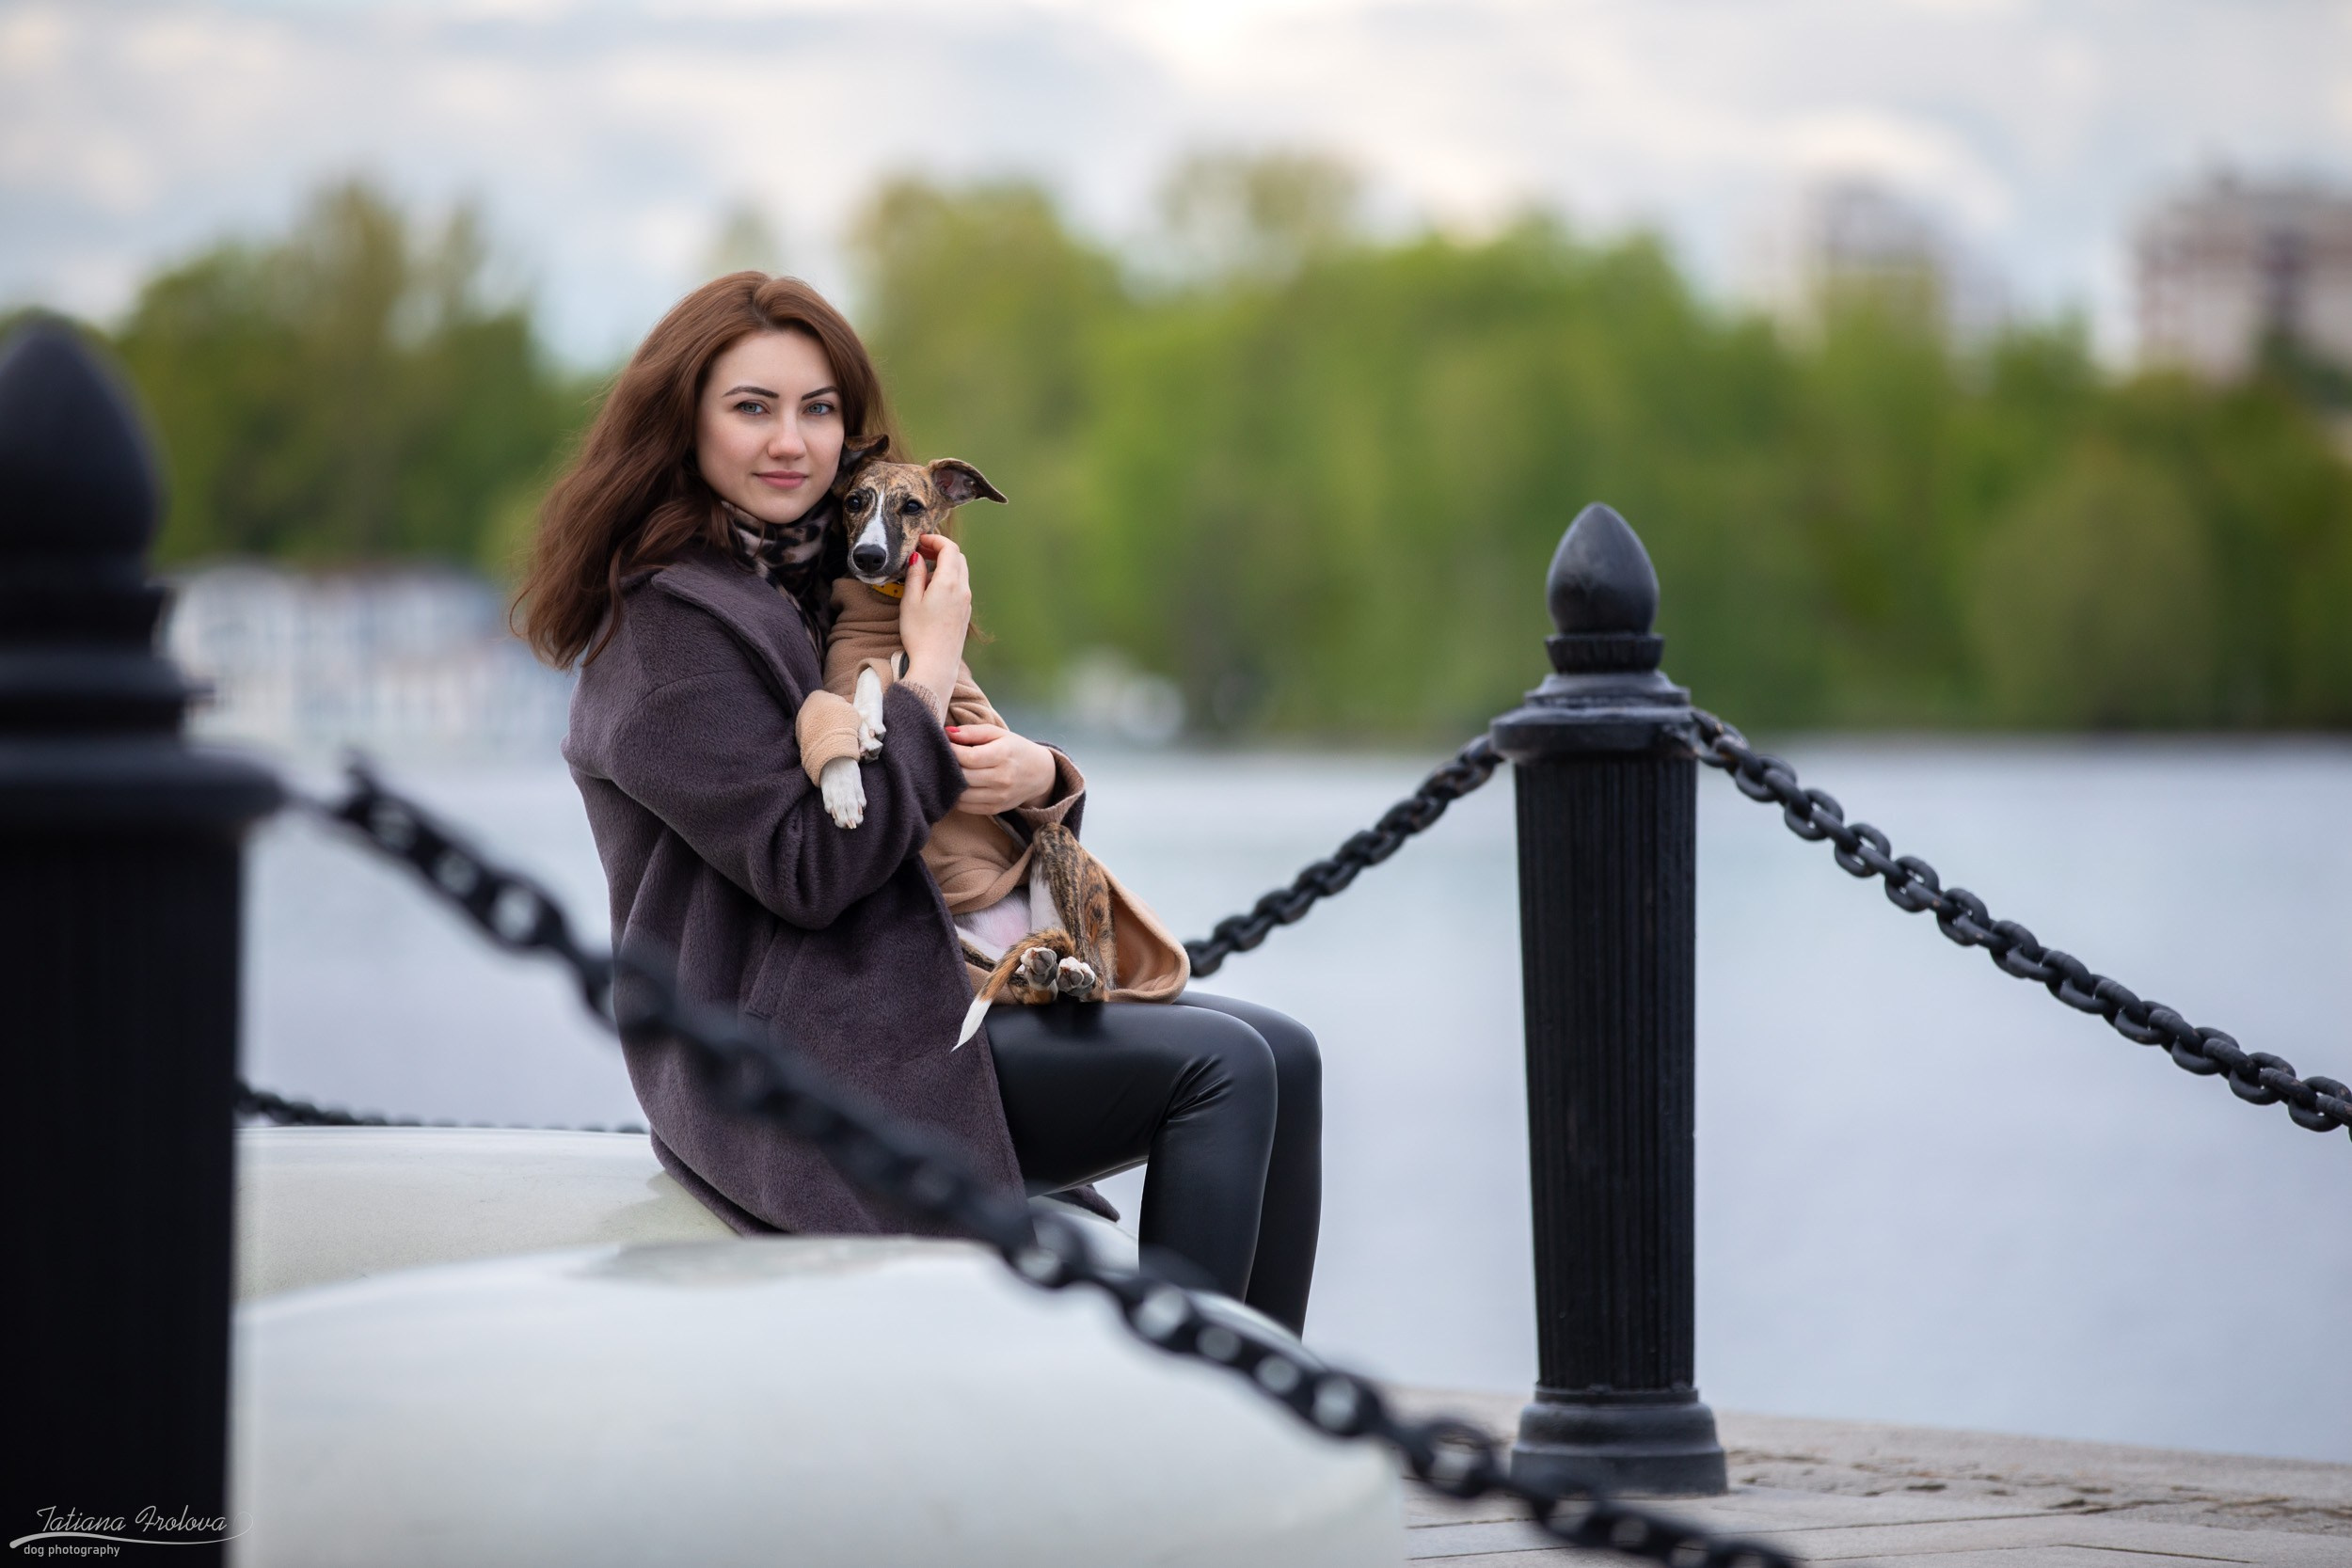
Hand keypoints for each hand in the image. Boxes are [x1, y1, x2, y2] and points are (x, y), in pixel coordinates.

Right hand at [897, 534, 969, 700]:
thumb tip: (917, 557)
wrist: (936, 663)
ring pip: (961, 572)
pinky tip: (932, 590)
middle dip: (940, 549)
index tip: (920, 541)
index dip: (935, 539)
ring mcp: (966, 601)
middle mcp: (963, 589)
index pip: (950, 548)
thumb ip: (915, 575)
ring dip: (945, 565)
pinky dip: (949, 579)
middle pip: (958, 557)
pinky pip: (961, 587)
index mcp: (949, 582)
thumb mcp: (910, 601)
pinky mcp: (965, 612)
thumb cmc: (919, 634)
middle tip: (921, 552)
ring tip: (923, 572)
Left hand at [947, 722, 1057, 813]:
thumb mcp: (998, 734)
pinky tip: (956, 785)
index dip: (951, 751)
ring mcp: (999, 796)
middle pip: (963, 777)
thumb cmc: (1014, 749)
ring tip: (948, 772)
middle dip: (948, 767)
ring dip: (950, 784)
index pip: (969, 757)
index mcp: (1003, 755)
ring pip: (962, 795)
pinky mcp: (995, 809)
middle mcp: (1002, 778)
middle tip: (942, 758)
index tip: (943, 744)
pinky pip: (966, 807)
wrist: (1039, 773)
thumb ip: (972, 732)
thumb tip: (947, 734)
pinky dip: (956, 797)